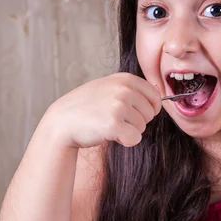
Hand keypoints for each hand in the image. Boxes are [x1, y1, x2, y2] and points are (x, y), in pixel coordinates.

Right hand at [45, 73, 161, 148]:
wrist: (62, 122)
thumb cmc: (86, 107)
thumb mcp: (108, 87)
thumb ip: (130, 88)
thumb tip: (158, 94)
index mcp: (125, 79)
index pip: (155, 96)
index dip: (149, 109)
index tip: (135, 114)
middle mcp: (124, 89)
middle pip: (150, 114)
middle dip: (136, 122)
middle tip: (115, 120)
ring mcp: (119, 106)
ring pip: (142, 128)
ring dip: (128, 131)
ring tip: (108, 124)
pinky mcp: (114, 124)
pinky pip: (135, 139)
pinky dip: (124, 141)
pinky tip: (108, 134)